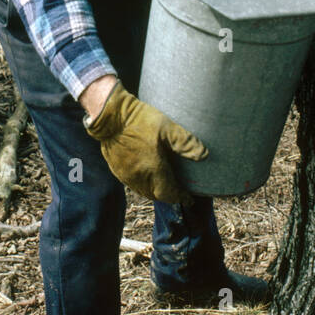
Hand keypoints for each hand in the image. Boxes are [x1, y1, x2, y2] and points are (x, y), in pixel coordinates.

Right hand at [84, 80, 207, 203]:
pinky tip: (147, 177)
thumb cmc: (139, 120)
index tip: (189, 199)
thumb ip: (186, 142)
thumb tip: (204, 155)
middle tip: (179, 192)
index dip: (181, 198)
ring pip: (144, 192)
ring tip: (165, 186)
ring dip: (156, 192)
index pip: (169, 194)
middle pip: (157, 195)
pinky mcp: (116, 169)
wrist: (110, 115)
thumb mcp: (167, 127)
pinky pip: (133, 184)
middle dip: (169, 196)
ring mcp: (125, 175)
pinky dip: (143, 185)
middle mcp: (139, 177)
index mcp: (153, 169)